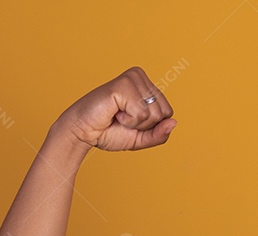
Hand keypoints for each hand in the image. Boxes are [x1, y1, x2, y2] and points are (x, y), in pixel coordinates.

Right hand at [55, 67, 176, 151]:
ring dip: (134, 123)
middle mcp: (140, 76)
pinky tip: (114, 112)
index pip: (168, 113)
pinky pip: (141, 113)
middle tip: (122, 119)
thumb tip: (174, 123)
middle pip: (163, 113)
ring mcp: (132, 78)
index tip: (130, 121)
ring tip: (117, 115)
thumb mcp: (140, 138)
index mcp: (146, 85)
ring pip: (153, 114)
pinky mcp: (122, 85)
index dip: (151, 126)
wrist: (83, 132)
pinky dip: (128, 120)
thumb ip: (159, 134)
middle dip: (144, 125)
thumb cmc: (109, 131)